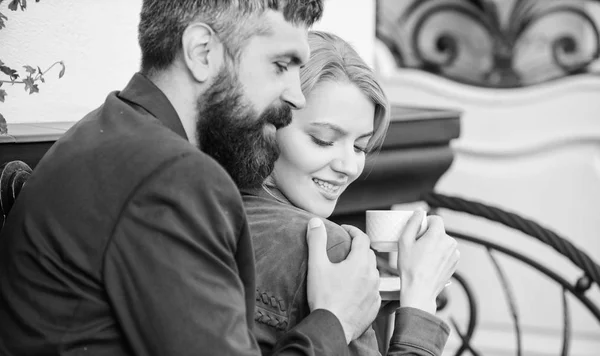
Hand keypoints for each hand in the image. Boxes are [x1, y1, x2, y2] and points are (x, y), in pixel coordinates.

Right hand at [305, 218, 380, 343]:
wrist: (332, 327)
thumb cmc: (324, 296)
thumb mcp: (317, 266)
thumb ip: (317, 241)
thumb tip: (315, 222)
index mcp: (360, 263)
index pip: (362, 238)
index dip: (353, 230)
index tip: (344, 229)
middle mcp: (372, 275)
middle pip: (369, 254)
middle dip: (358, 247)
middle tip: (345, 248)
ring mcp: (374, 291)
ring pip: (373, 272)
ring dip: (363, 266)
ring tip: (350, 268)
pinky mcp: (374, 306)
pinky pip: (373, 289)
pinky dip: (366, 284)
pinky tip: (355, 288)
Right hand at [397, 211, 459, 314]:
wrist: (420, 291)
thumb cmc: (410, 268)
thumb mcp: (404, 242)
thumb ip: (412, 223)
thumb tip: (419, 211)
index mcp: (438, 235)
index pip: (436, 219)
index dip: (425, 223)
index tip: (418, 233)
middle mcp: (450, 243)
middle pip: (439, 231)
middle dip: (429, 236)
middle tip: (417, 248)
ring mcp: (454, 254)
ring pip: (443, 242)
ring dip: (435, 245)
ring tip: (423, 258)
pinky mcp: (455, 263)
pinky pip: (447, 252)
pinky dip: (439, 255)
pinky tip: (430, 264)